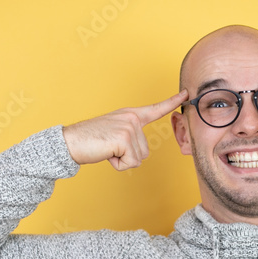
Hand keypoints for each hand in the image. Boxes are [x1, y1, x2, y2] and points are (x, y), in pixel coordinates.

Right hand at [61, 90, 187, 170]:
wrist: (71, 142)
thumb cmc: (91, 141)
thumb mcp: (115, 134)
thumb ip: (130, 137)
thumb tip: (140, 153)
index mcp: (131, 115)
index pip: (156, 109)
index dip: (172, 102)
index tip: (186, 94)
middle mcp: (132, 119)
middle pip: (145, 151)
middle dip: (128, 156)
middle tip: (109, 147)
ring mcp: (129, 128)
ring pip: (139, 159)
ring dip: (122, 160)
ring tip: (107, 149)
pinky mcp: (125, 139)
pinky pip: (131, 163)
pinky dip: (118, 165)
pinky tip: (106, 153)